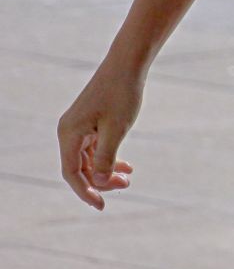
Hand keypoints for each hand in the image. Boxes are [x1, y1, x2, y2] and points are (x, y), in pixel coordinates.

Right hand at [58, 62, 141, 209]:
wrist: (127, 63)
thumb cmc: (122, 94)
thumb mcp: (116, 130)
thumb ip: (106, 158)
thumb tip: (100, 184)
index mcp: (69, 134)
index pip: (72, 173)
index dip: (86, 192)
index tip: (102, 206)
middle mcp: (69, 131)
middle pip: (80, 167)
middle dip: (101, 181)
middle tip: (126, 186)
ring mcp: (78, 125)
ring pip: (89, 158)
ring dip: (107, 169)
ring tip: (128, 178)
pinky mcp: (89, 120)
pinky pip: (95, 146)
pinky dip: (109, 156)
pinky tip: (126, 165)